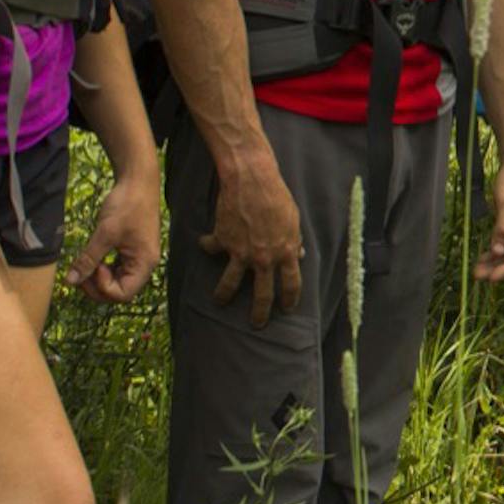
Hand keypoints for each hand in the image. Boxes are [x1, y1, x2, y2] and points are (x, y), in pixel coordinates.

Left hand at [65, 165, 160, 304]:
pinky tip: (93, 258)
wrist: (138, 181)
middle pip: (119, 292)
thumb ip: (88, 259)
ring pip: (116, 282)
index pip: (123, 294)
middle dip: (97, 286)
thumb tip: (70, 282)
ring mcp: (138, 258)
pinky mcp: (131, 250)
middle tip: (81, 272)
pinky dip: (102, 268)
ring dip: (98, 278)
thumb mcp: (105, 233)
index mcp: (144, 263)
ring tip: (85, 264)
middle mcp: (144, 264)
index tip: (94, 267)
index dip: (103, 287)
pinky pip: (116, 269)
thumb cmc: (126, 205)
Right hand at [199, 145, 301, 326]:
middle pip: (263, 295)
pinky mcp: (222, 240)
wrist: (251, 179)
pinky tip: (205, 244)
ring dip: (223, 295)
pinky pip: (211, 248)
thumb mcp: (293, 219)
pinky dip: (207, 245)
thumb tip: (299, 255)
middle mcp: (264, 257)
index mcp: (286, 252)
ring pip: (230, 284)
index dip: (290, 299)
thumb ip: (294, 240)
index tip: (287, 309)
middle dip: (259, 314)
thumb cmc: (277, 196)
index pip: (291, 284)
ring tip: (219, 300)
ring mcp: (241, 252)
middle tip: (257, 325)